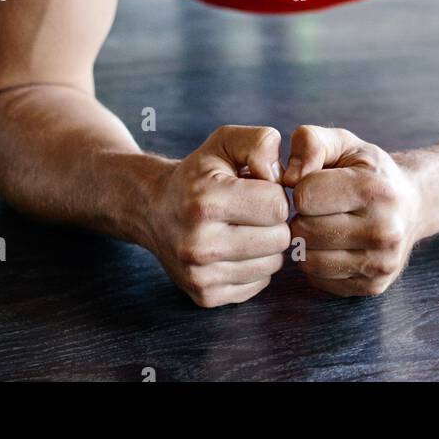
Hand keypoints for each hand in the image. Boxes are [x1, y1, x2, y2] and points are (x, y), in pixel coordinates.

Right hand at [149, 125, 289, 307]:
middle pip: (280, 238)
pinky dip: (254, 265)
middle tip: (252, 209)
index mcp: (205, 201)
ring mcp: (200, 275)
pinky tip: (235, 248)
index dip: (274, 192)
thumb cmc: (199, 173)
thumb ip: (261, 142)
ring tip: (243, 227)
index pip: (277, 206)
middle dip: (273, 220)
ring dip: (266, 244)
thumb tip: (284, 177)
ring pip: (273, 264)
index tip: (257, 187)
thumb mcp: (225, 141)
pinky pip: (259, 284)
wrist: (154, 209)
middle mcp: (199, 244)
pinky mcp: (206, 296)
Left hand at [283, 126, 422, 297]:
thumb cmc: (369, 170)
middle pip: (304, 231)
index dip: (302, 187)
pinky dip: (317, 263)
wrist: (413, 203)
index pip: (304, 197)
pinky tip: (332, 245)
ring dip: (307, 242)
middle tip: (318, 208)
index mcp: (373, 190)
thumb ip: (309, 142)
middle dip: (303, 216)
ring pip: (308, 261)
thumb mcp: (344, 142)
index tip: (316, 184)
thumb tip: (288, 178)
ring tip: (323, 224)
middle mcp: (383, 231)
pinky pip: (319, 280)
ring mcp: (380, 263)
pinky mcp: (373, 286)